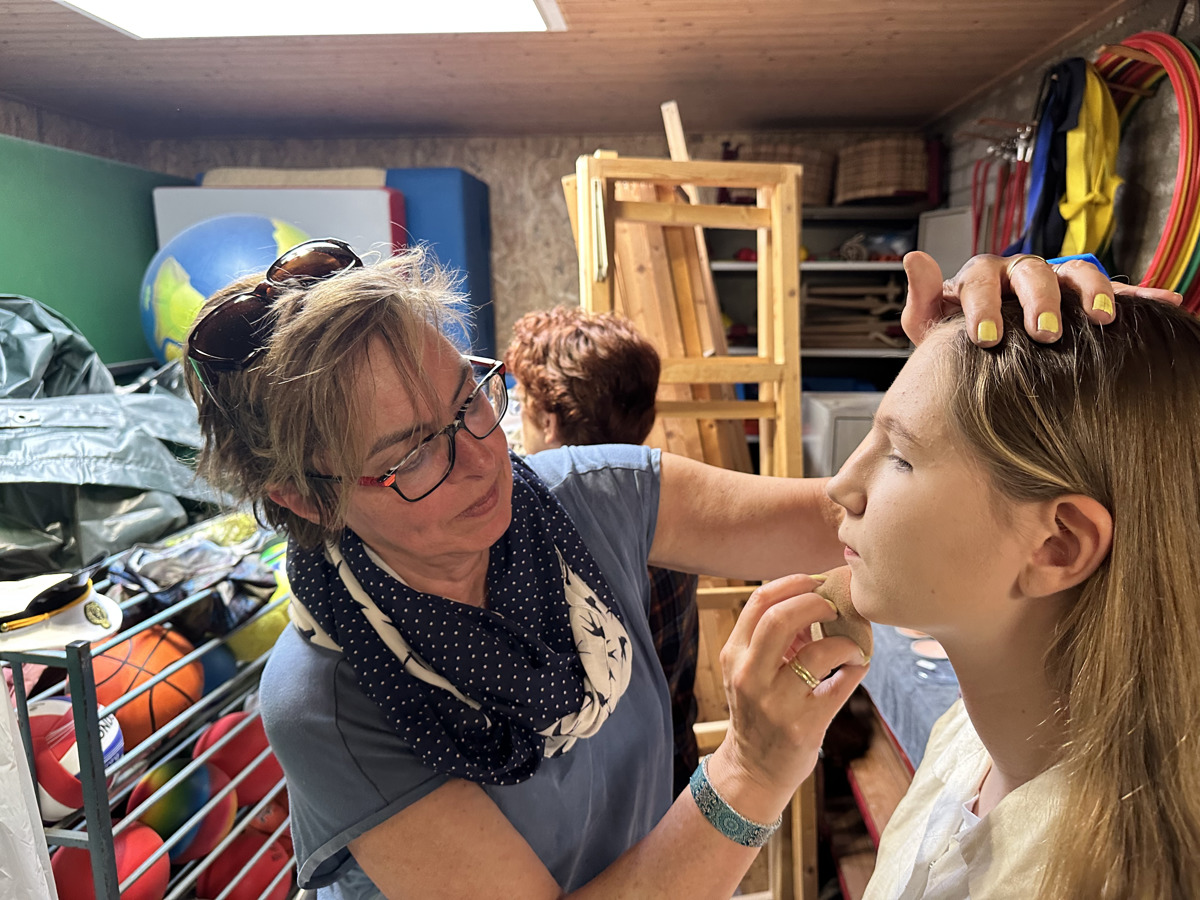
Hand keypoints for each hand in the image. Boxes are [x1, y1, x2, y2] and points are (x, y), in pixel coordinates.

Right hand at [707, 573, 867, 822]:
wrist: (755, 769)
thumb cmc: (758, 710)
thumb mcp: (751, 670)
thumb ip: (774, 637)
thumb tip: (813, 600)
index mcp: (734, 655)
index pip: (758, 602)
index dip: (791, 583)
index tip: (815, 582)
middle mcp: (749, 676)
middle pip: (779, 618)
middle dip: (815, 602)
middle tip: (835, 607)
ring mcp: (776, 703)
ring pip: (817, 653)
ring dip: (845, 641)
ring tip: (851, 644)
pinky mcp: (804, 726)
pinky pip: (841, 684)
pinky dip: (856, 667)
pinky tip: (857, 664)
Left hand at [901, 251, 1183, 346]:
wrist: (981, 351)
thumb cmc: (954, 337)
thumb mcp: (931, 324)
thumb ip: (924, 297)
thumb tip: (914, 256)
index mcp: (982, 275)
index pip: (981, 278)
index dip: (983, 305)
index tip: (986, 339)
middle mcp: (1019, 271)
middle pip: (1033, 272)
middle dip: (1040, 301)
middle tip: (1044, 334)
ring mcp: (1054, 281)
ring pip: (1076, 272)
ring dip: (1092, 291)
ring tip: (1102, 320)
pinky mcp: (1082, 297)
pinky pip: (1115, 290)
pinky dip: (1139, 294)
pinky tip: (1166, 302)